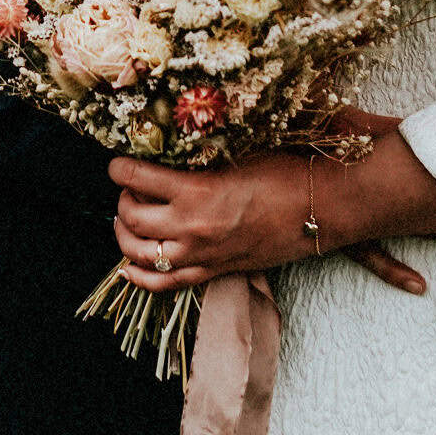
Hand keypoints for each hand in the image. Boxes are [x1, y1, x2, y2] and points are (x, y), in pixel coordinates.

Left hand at [110, 150, 317, 289]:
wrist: (318, 210)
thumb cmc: (283, 173)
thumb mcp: (235, 153)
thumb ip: (199, 158)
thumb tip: (169, 150)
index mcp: (196, 191)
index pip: (137, 179)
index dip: (119, 169)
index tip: (116, 163)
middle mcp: (192, 228)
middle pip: (132, 218)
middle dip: (122, 200)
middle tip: (128, 188)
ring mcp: (202, 255)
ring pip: (140, 255)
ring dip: (124, 236)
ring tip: (126, 219)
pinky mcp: (214, 272)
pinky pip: (166, 284)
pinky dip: (141, 278)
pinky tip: (130, 267)